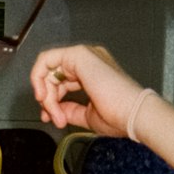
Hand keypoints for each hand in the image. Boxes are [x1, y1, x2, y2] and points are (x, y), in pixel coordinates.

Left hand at [30, 45, 147, 137]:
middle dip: (47, 99)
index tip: (51, 118)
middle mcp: (88, 61)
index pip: (61, 81)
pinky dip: (39, 78)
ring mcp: (84, 56)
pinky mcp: (79, 55)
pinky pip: (47, 60)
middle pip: (53, 75)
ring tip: (55, 114)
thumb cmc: (119, 116)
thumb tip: (55, 111)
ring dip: (46, 95)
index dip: (50, 100)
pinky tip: (44, 96)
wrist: (133, 115)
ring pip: (48, 69)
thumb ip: (69, 110)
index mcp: (92, 73)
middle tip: (52, 118)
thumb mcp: (86, 115)